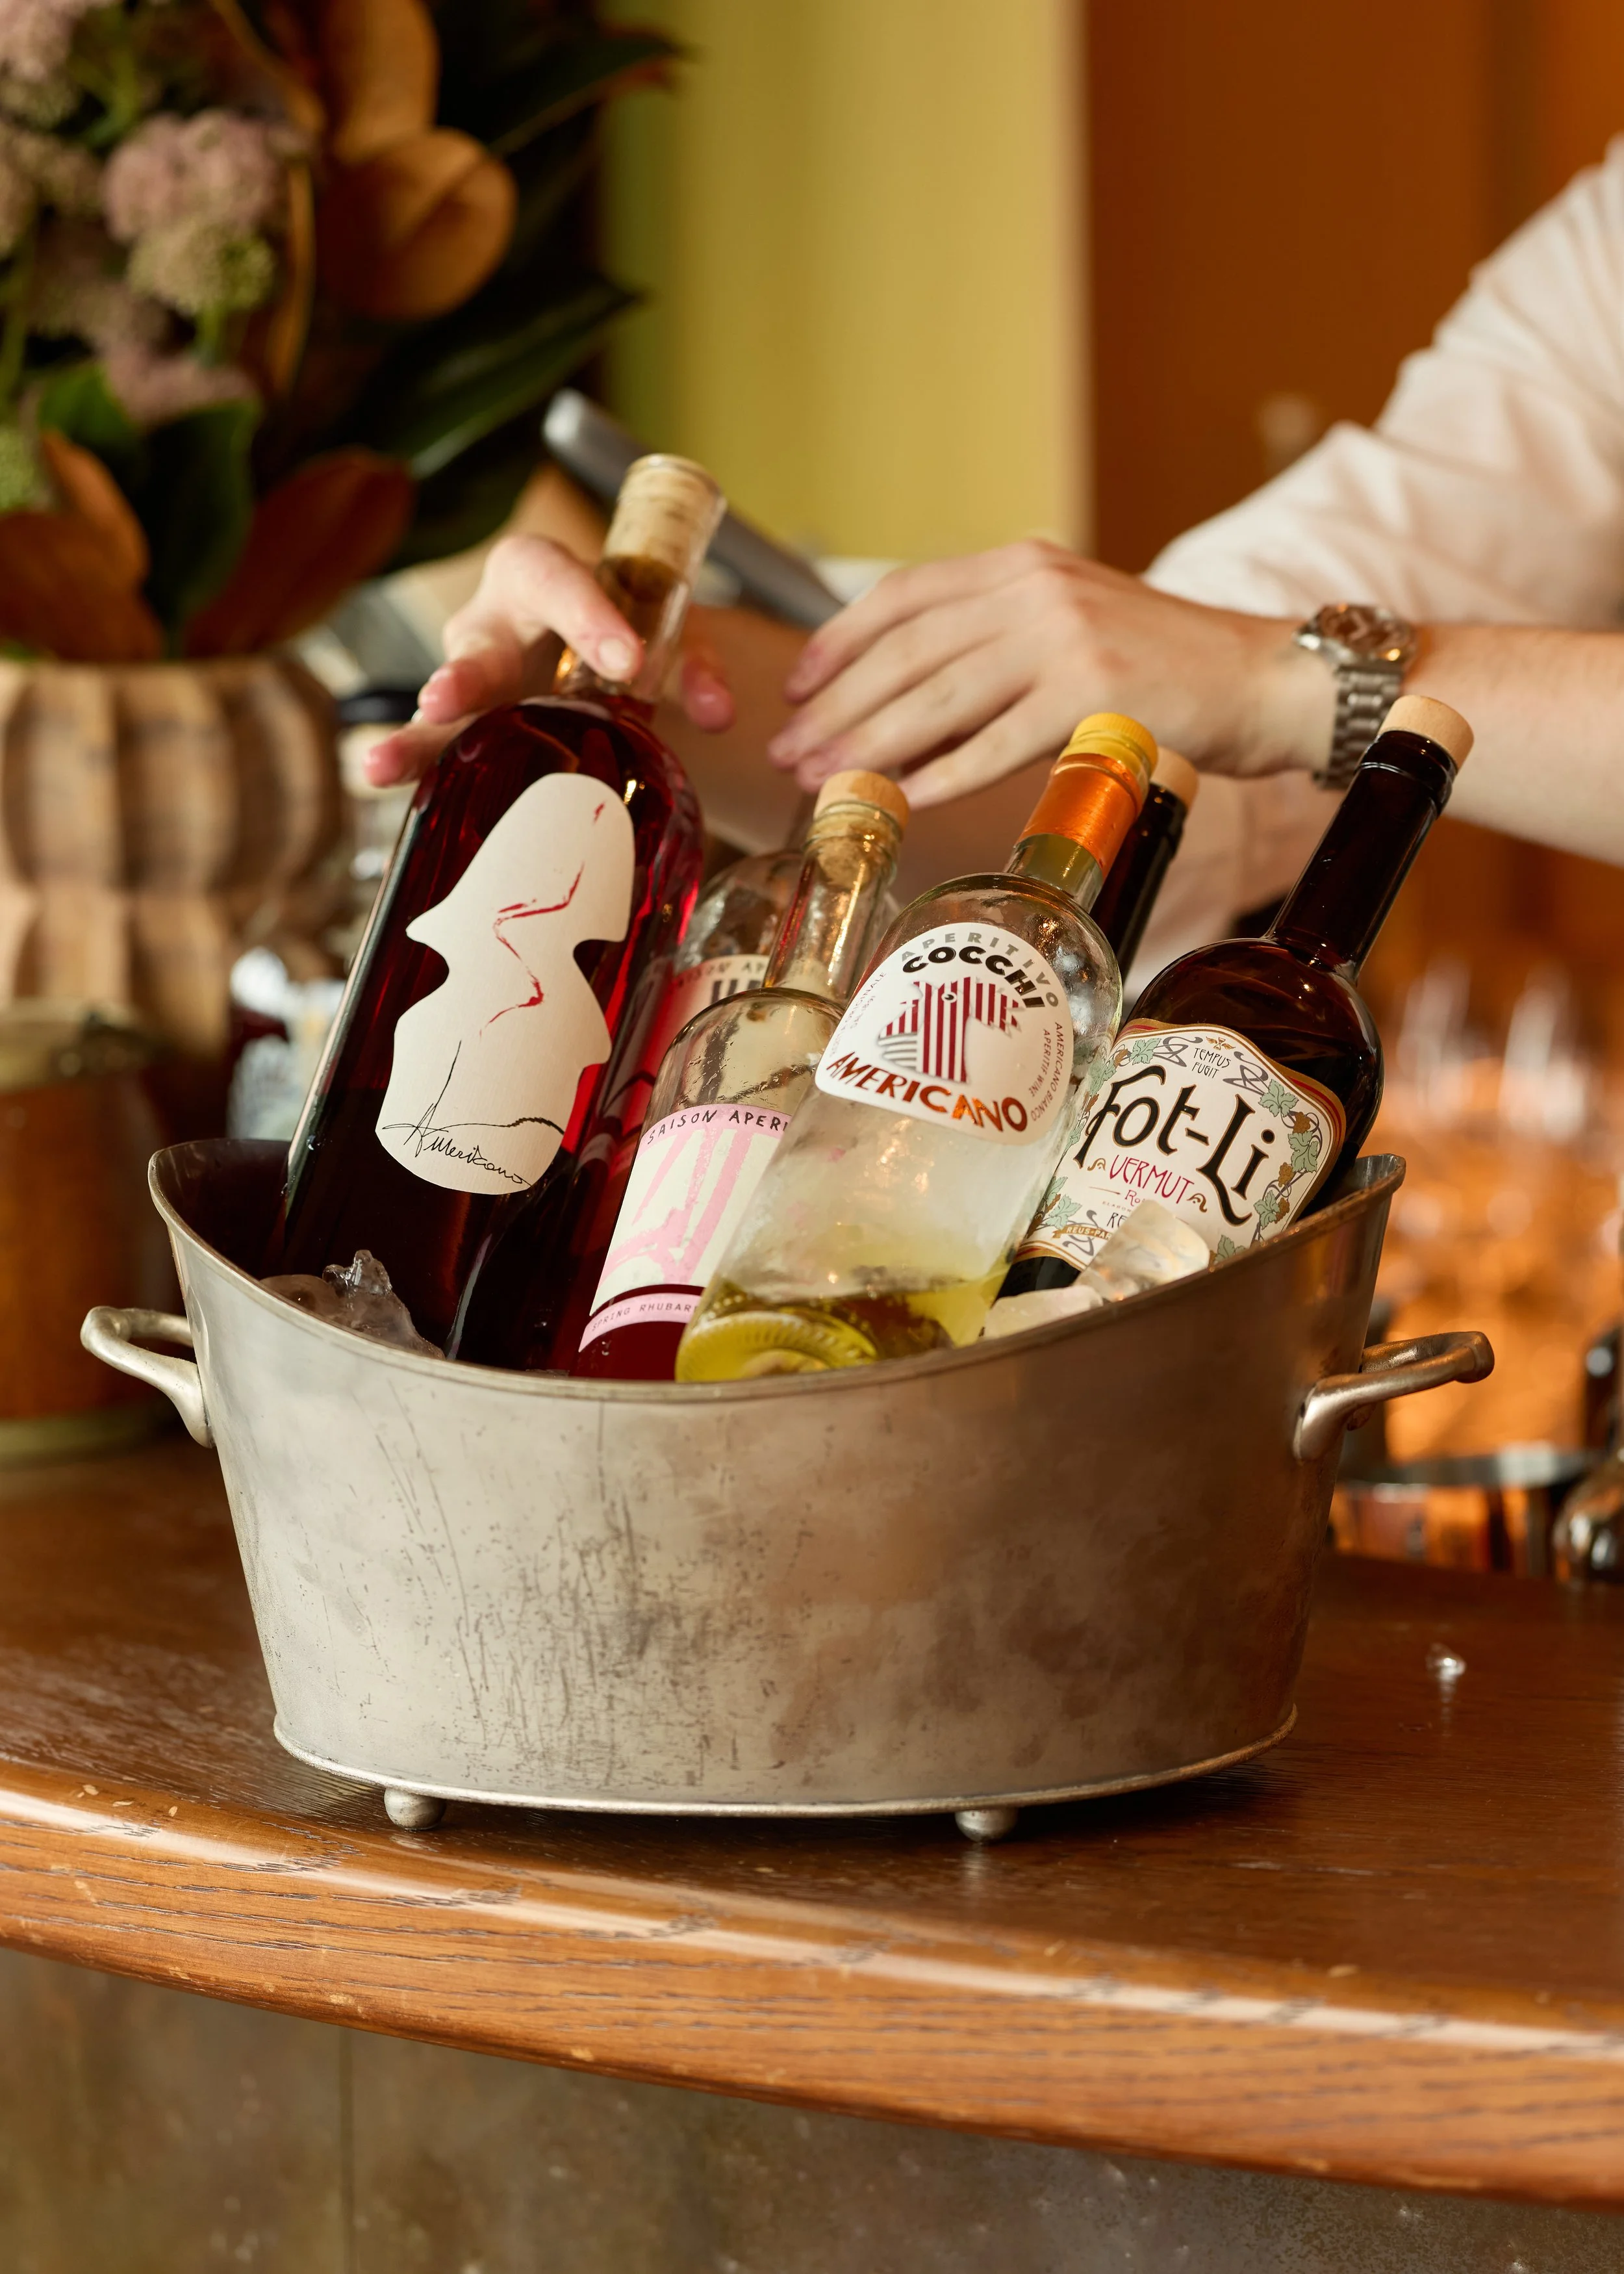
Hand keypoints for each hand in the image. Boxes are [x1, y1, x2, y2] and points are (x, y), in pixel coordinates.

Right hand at [364, 534, 735, 786]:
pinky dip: (416, 769)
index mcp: (537, 574)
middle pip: (476, 644)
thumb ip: (693, 664)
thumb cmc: (619, 629)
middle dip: (465, 674)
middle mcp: (490, 623)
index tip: (625, 660)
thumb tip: (719, 714)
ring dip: (419, 735)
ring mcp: (468, 679)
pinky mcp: (463, 729)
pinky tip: (387, 787)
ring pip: (441, 707)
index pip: (555, 579)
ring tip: (384, 762)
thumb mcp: (667, 633)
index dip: (587, 616)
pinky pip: (436, 748)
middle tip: (454, 696)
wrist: (591, 649)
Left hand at [766, 541, 1329, 806]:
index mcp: (1022, 565)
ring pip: (939, 699)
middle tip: (790, 752)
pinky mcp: (1091, 698)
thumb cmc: (1162, 668)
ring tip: (826, 781)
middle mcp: (1035, 591)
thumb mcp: (1069, 628)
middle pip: (907, 651)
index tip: (797, 686)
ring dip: (871, 744)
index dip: (840, 640)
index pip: (905, 594)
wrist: (1260, 680)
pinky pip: (996, 744)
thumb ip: (994, 647)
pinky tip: (903, 799)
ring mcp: (1064, 642)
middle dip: (838, 706)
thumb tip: (903, 710)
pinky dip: (942, 775)